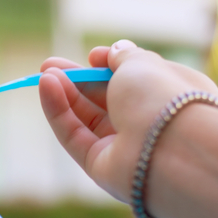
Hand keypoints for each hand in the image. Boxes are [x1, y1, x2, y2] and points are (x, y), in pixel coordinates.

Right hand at [38, 40, 217, 200]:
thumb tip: (112, 52)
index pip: (135, 80)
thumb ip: (122, 56)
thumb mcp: (141, 63)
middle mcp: (148, 123)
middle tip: (49, 65)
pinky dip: (59, 112)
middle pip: (105, 99)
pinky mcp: (101, 166)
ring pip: (87, 118)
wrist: (171, 150)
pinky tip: (46, 87)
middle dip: (77, 80)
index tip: (93, 56)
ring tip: (46, 74)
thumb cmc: (162, 98)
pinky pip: (75, 136)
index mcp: (170, 97)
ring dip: (65, 94)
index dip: (111, 67)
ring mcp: (124, 146)